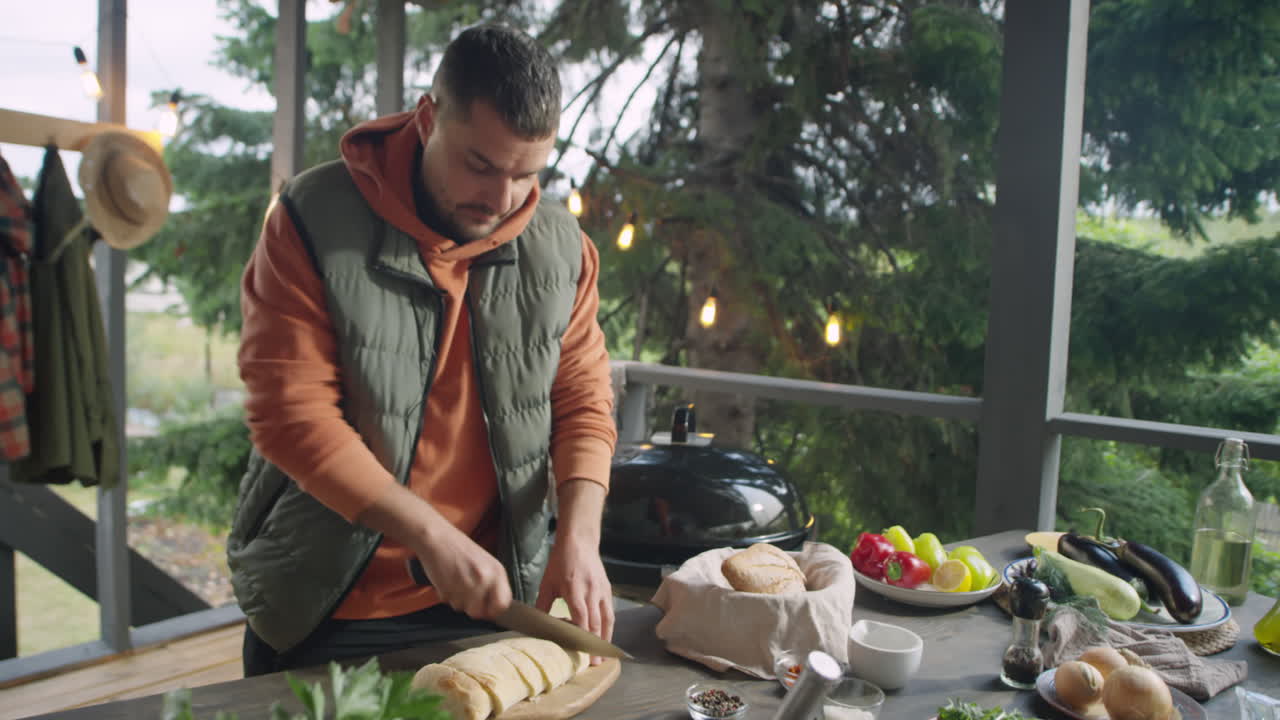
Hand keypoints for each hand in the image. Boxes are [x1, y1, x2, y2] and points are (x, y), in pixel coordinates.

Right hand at [415, 524, 512, 620]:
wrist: (437, 538)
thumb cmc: (461, 549)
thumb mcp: (487, 562)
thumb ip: (493, 584)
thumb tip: (494, 607)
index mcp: (496, 572)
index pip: (502, 604)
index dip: (494, 609)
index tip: (488, 608)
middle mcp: (483, 580)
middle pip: (479, 612)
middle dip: (472, 607)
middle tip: (467, 592)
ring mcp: (465, 585)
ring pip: (462, 609)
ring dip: (458, 600)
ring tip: (456, 581)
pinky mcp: (447, 590)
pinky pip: (448, 603)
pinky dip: (447, 595)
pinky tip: (448, 580)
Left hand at [536, 534, 613, 664]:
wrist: (579, 541)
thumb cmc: (561, 561)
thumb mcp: (547, 582)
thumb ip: (543, 604)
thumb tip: (537, 624)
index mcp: (574, 590)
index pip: (581, 617)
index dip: (582, 635)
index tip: (581, 651)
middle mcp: (591, 592)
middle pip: (596, 622)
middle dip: (595, 644)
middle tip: (594, 663)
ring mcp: (601, 590)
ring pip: (607, 618)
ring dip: (606, 638)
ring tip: (604, 655)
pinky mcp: (607, 589)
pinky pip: (610, 611)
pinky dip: (609, 626)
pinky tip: (605, 636)